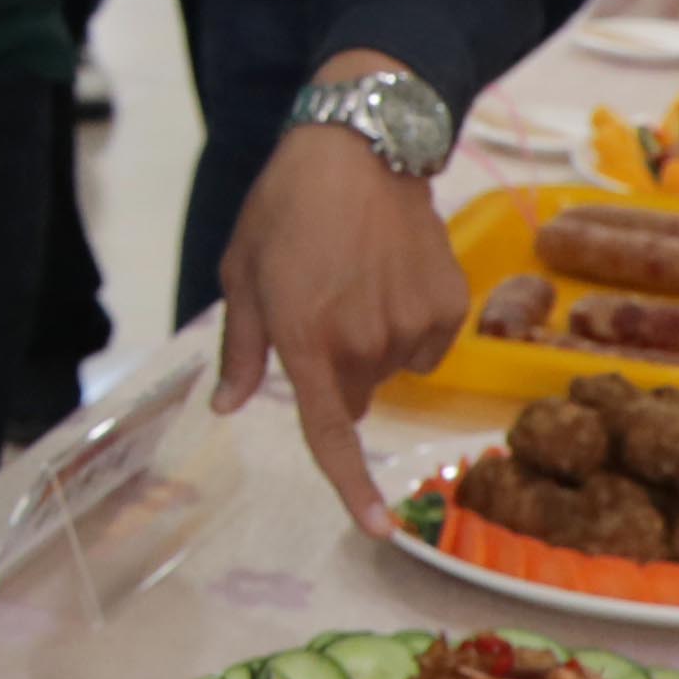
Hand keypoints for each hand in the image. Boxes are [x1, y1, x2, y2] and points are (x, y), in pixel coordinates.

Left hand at [212, 98, 471, 537]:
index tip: (379, 531)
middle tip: (323, 306)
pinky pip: (427, 345)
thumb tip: (228, 407)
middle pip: (354, 396)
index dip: (352, 488)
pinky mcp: (449, 307)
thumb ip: (241, 349)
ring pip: (391, 369)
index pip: (331, 434)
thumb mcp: (241, 274)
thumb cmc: (285, 209)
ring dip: (374, 343)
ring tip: (358, 278)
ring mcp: (412, 326)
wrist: (361, 148)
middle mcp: (363, 344)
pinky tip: (394, 275)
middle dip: (337, 371)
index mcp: (305, 342)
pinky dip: (411, 324)